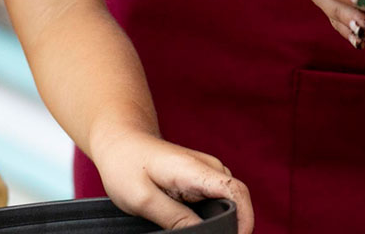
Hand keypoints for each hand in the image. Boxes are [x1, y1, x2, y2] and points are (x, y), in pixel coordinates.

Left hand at [89, 129, 254, 232]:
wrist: (119, 141)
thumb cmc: (125, 165)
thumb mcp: (142, 199)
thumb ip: (175, 220)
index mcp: (195, 170)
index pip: (237, 192)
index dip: (245, 219)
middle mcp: (208, 168)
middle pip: (236, 201)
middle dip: (230, 225)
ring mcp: (206, 172)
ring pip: (226, 202)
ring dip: (219, 221)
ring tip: (199, 232)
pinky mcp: (201, 179)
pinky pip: (216, 201)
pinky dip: (211, 216)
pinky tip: (194, 225)